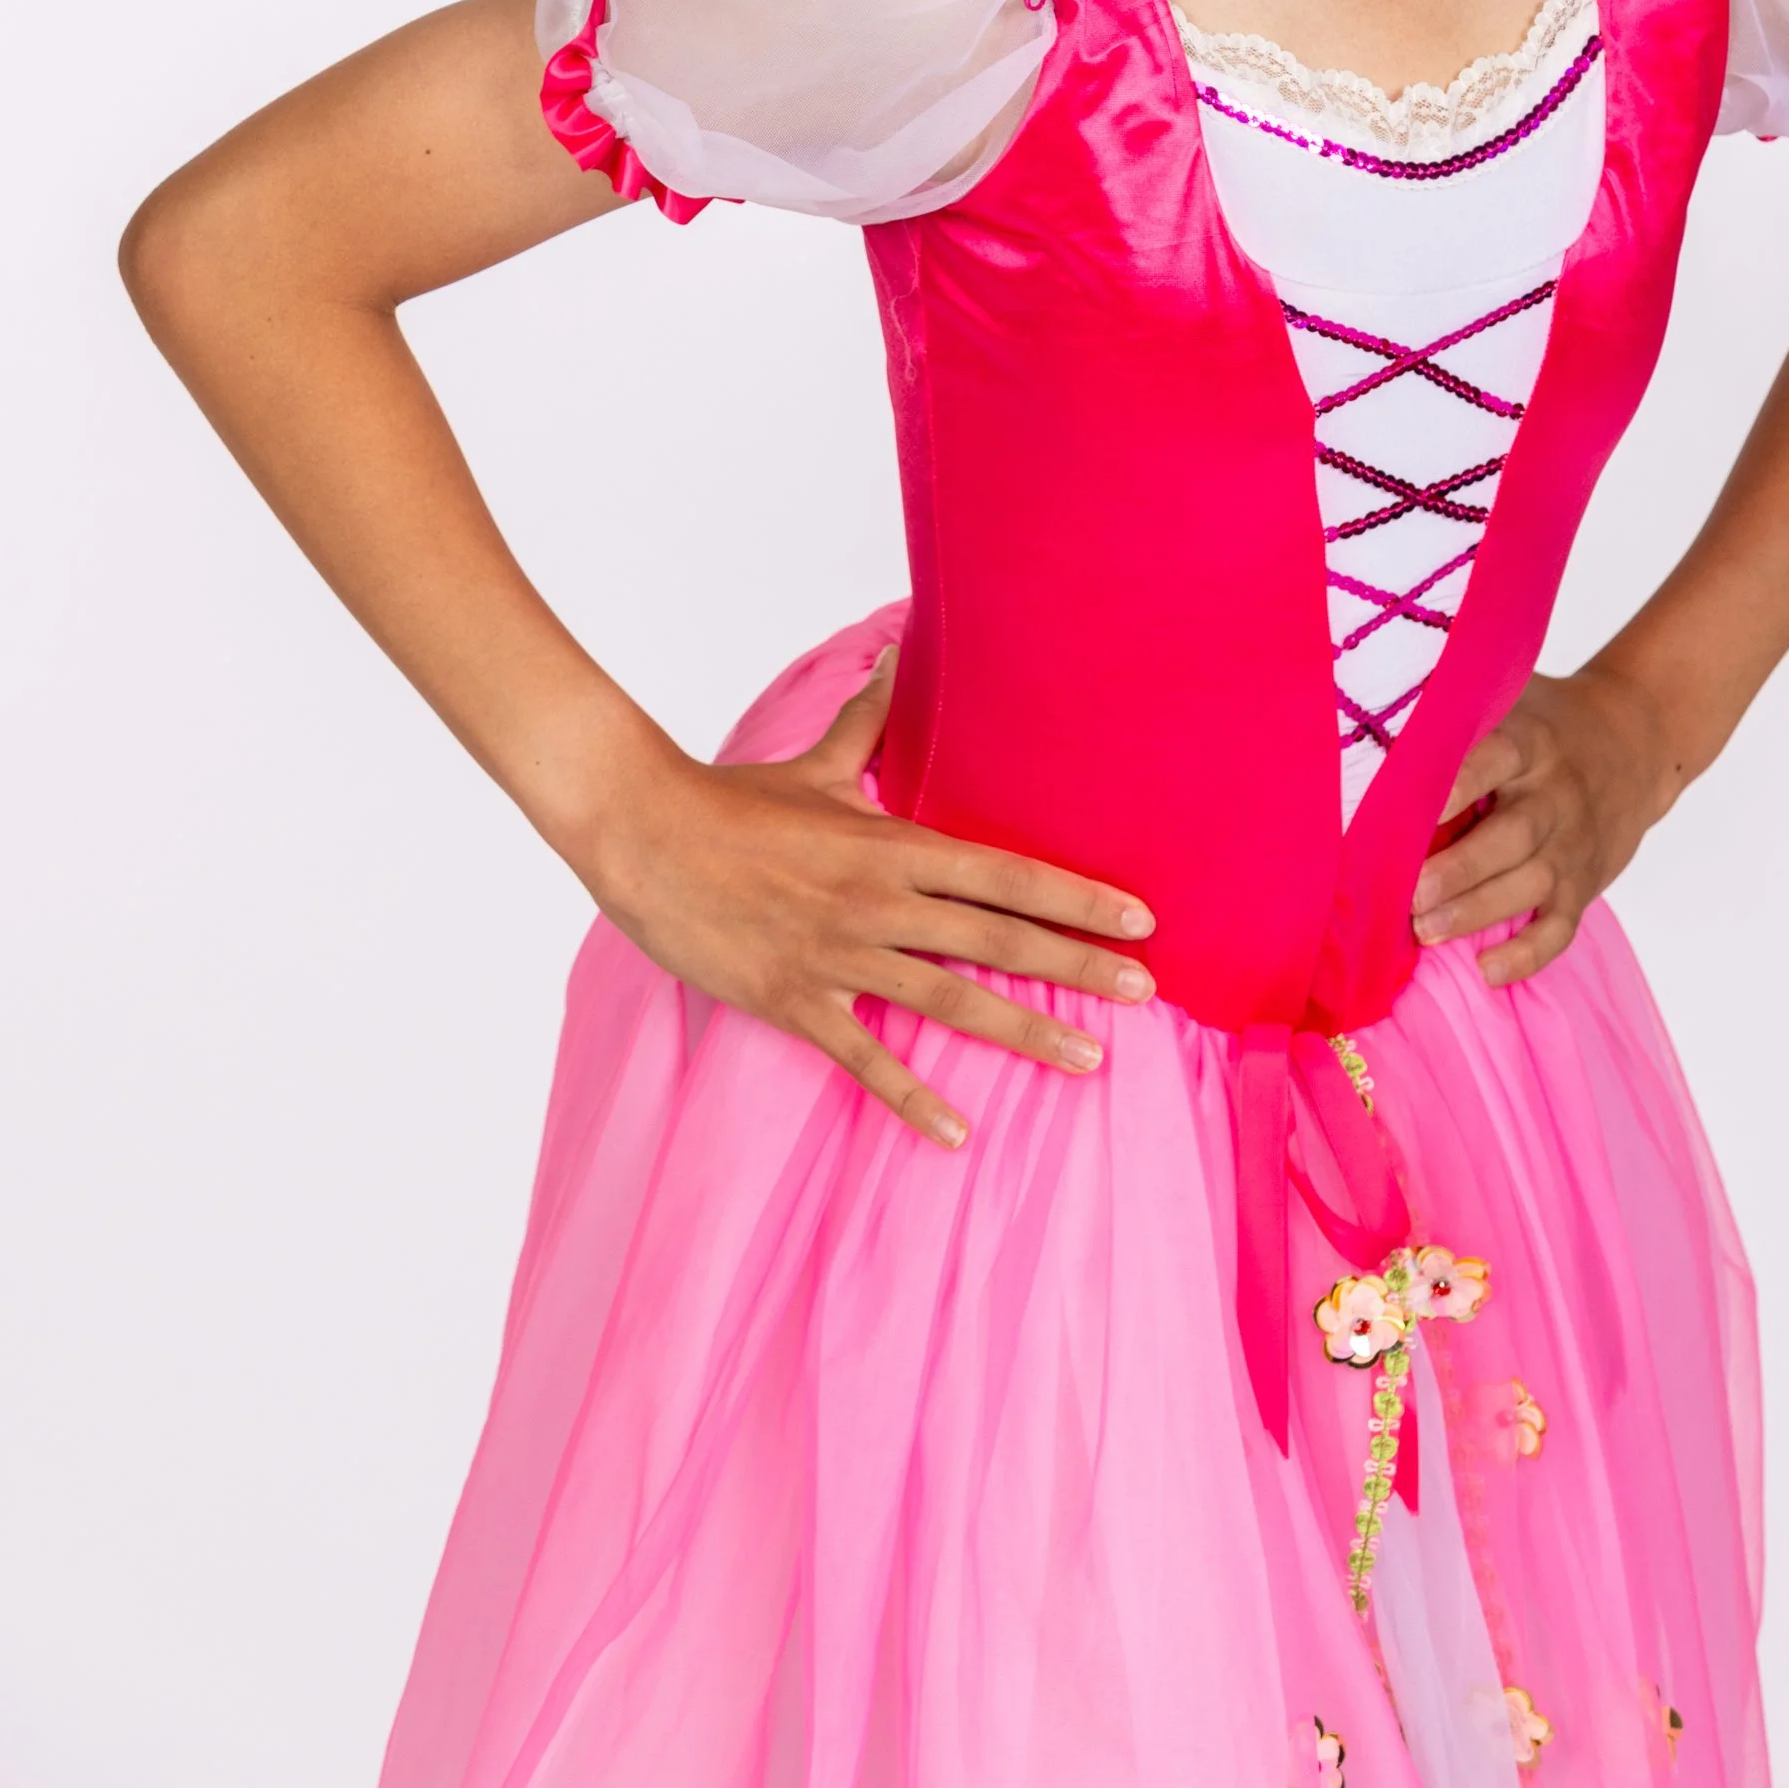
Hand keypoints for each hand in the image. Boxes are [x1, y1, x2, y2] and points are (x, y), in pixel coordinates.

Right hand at [588, 652, 1156, 1146]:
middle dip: (1077, 967)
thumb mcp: (815, 763)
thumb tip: (901, 653)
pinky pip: (863, 1057)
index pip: (1006, 872)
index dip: (1076, 896)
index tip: (1139, 919)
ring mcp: (837, 955)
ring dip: (1023, 1033)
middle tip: (1147, 993)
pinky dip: (911, 1098)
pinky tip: (956, 1133)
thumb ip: (869, 720)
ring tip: (1087, 1061)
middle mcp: (878, 901)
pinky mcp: (792, 1000)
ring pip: (949, 1000)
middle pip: (998, 937)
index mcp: (892, 843)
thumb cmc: (731, 799)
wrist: (642, 831)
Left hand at [1410, 665, 1679, 985]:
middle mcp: (1557, 794)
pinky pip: (1563, 926)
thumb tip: (1378, 714)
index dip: (1459, 782)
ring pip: (1533, 883)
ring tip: (1427, 931)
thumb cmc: (1551, 722)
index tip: (1413, 807)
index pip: (1498, 758)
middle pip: (1515, 834)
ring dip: (1479, 911)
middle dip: (1461, 868)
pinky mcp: (1586, 883)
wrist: (1639, 743)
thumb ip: (1462, 709)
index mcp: (1533, 742)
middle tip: (1410, 894)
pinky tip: (1489, 971)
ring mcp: (1574, 843)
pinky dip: (1529, 954)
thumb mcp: (1517, 697)